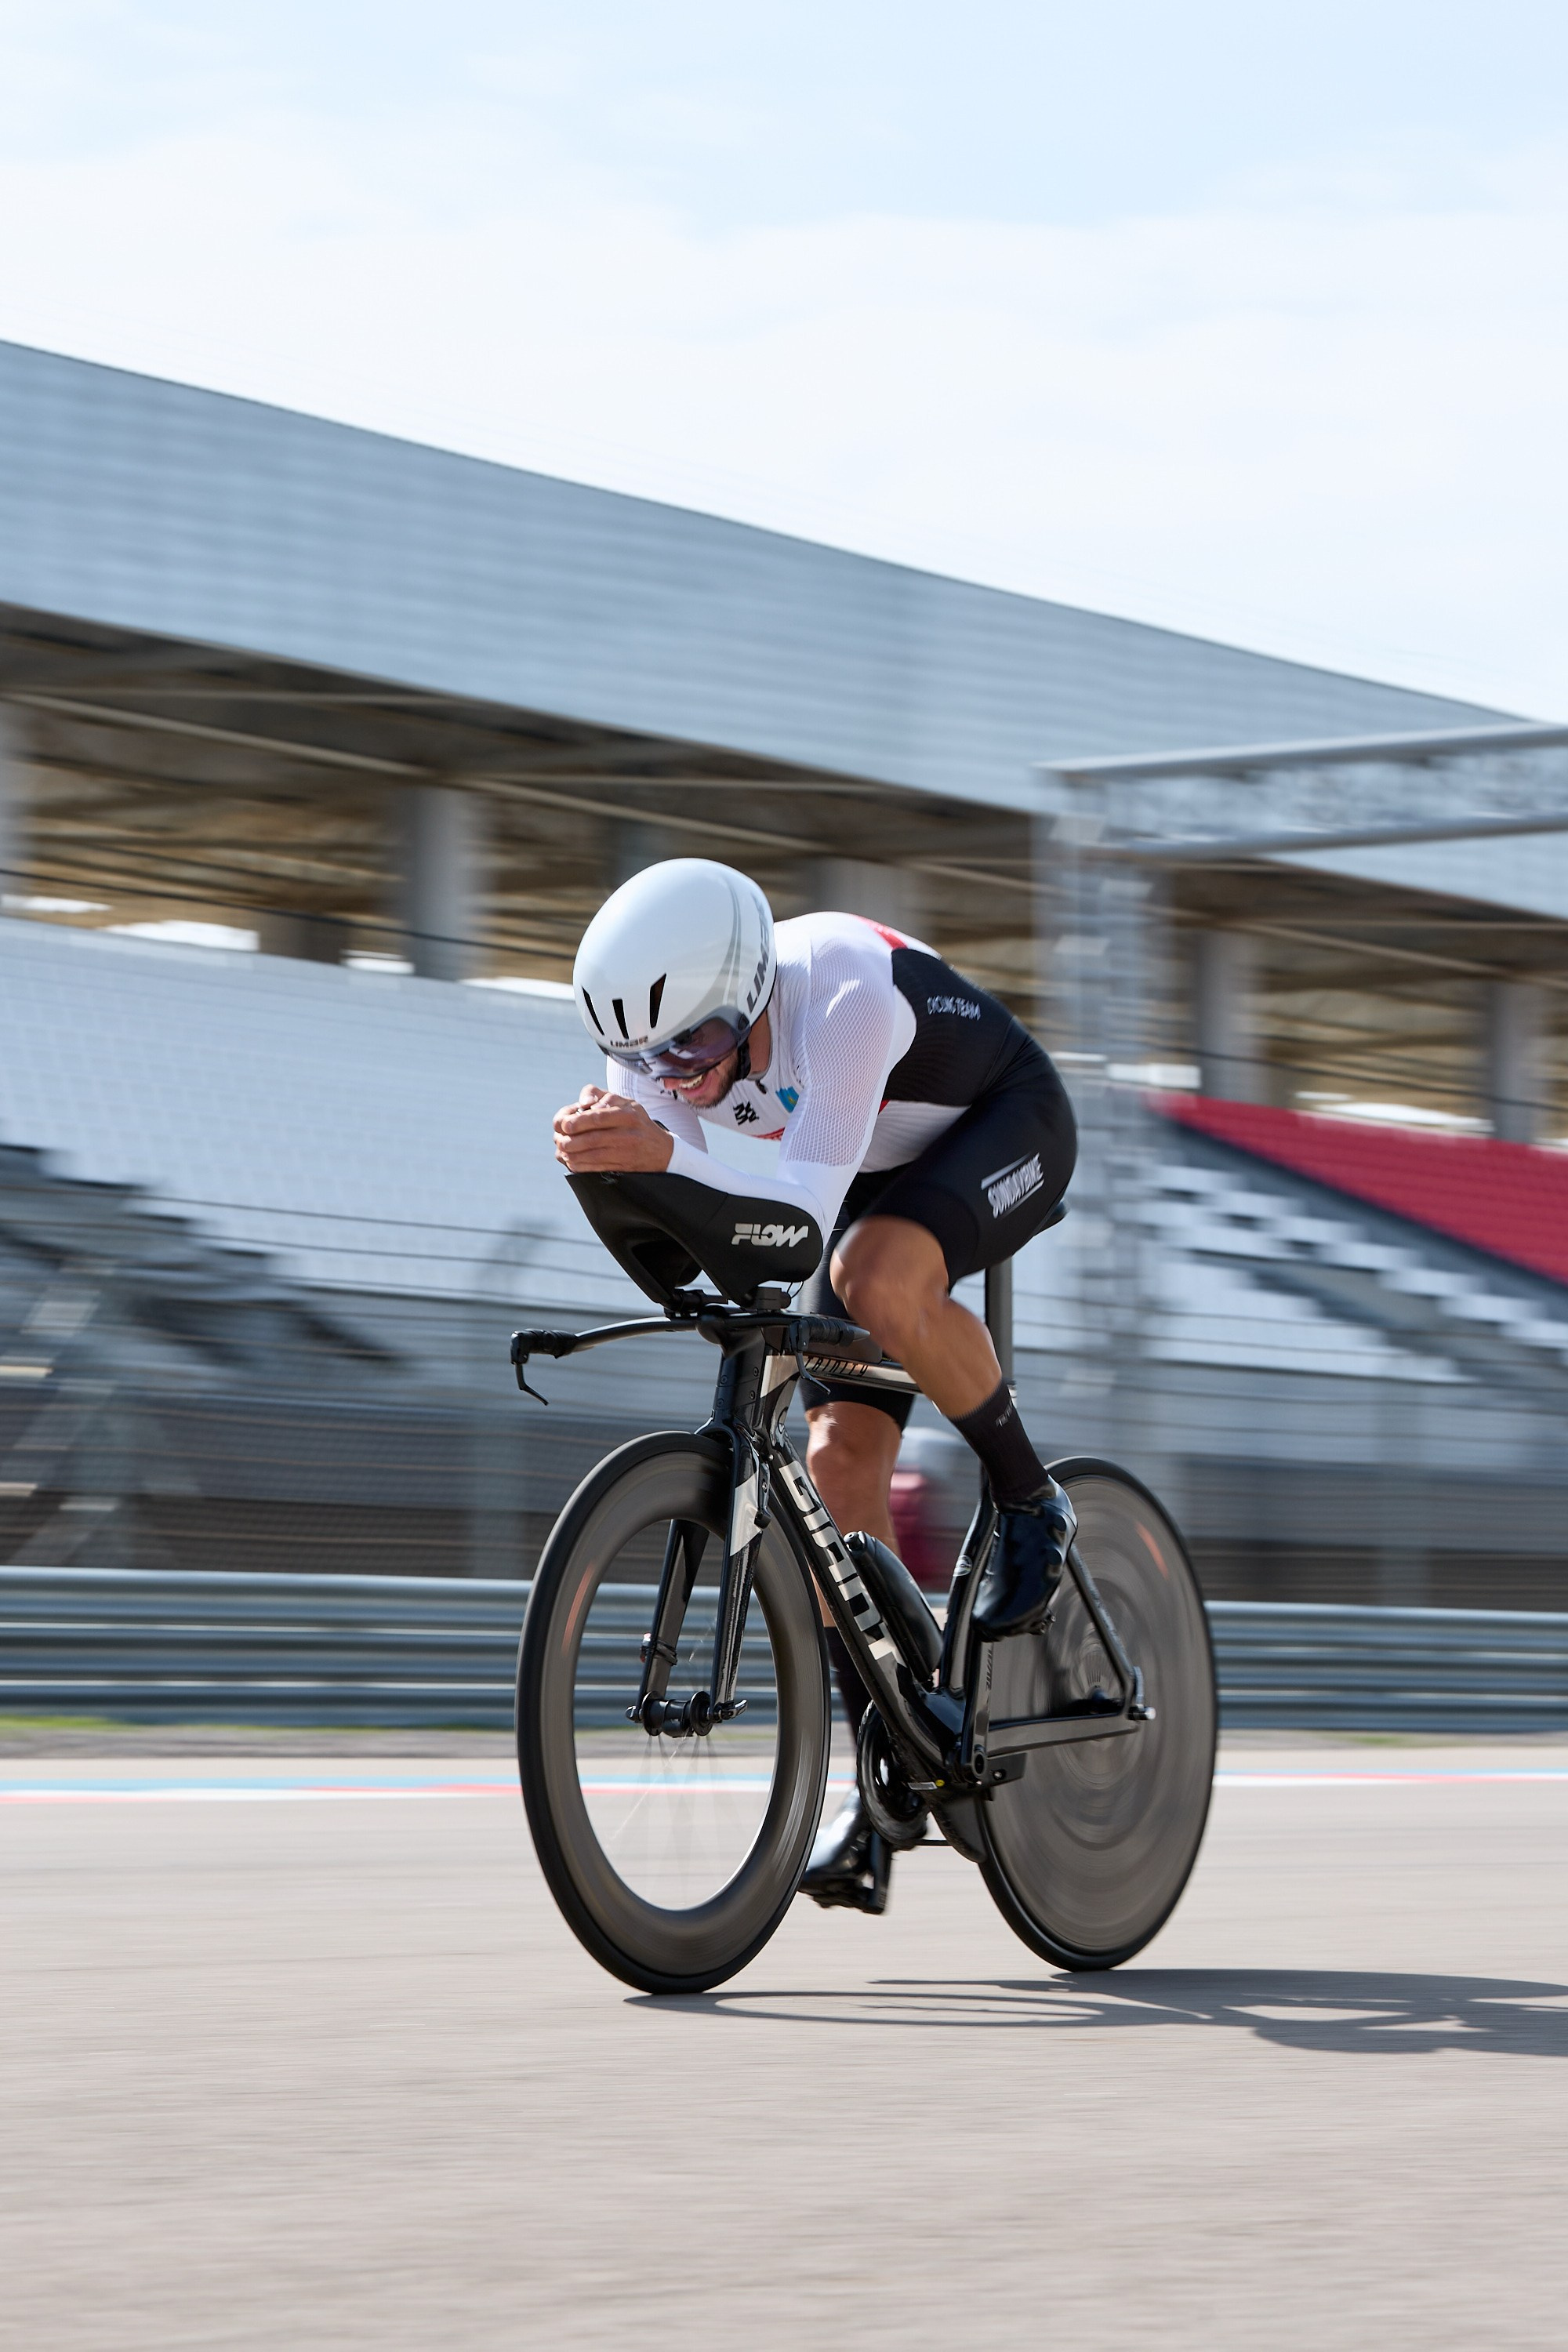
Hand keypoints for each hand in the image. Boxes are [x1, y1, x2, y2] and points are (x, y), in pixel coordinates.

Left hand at [553, 1086, 674, 1174]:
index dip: (578, 1121)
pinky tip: (571, 1161)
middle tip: (558, 1139)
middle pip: (594, 1138)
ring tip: (561, 1150)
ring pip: (594, 1155)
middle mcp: (629, 1133)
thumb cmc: (636, 1122)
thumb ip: (603, 1096)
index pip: (599, 1117)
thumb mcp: (626, 1103)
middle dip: (571, 1140)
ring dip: (572, 1154)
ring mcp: (627, 1152)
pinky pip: (598, 1167)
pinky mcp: (624, 1167)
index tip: (563, 1124)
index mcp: (628, 1114)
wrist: (661, 1150)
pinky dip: (581, 1165)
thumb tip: (584, 1102)